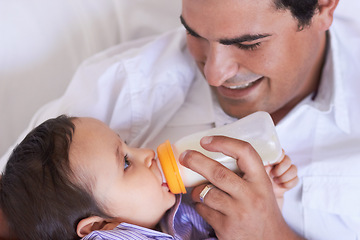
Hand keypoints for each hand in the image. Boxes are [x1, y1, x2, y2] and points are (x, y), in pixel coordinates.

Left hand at [179, 136, 303, 239]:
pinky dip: (200, 205)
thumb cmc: (263, 210)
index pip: (244, 152)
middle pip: (217, 172)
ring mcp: (238, 213)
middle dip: (196, 161)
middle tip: (185, 156)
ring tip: (198, 191)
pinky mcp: (226, 228)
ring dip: (196, 190)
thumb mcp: (262, 187)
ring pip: (206, 193)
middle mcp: (250, 195)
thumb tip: (217, 151)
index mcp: (261, 180)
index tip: (206, 140)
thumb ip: (246, 171)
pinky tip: (206, 206)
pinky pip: (203, 210)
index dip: (223, 142)